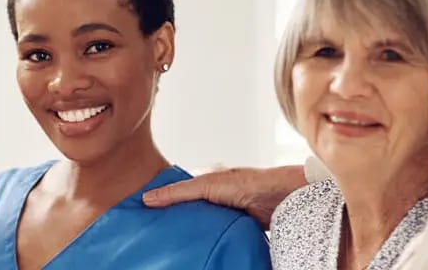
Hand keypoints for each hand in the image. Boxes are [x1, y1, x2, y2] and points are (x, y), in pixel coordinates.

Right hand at [140, 165, 306, 229]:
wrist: (284, 199)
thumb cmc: (250, 184)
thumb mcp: (208, 184)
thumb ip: (179, 191)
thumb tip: (147, 199)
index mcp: (209, 181)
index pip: (179, 192)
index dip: (163, 200)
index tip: (144, 212)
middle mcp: (217, 197)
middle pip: (190, 210)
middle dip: (175, 219)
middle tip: (155, 232)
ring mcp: (228, 213)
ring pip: (203, 224)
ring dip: (192, 232)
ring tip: (172, 242)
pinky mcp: (238, 227)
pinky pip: (217, 234)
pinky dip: (208, 240)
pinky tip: (198, 246)